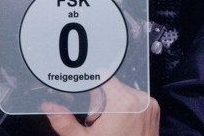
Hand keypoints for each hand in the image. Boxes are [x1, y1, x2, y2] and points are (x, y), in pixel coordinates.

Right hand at [43, 77, 159, 135]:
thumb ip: (64, 122)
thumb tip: (49, 106)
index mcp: (123, 102)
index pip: (105, 77)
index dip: (92, 84)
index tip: (84, 90)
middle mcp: (140, 99)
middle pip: (113, 87)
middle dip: (102, 102)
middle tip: (97, 121)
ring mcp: (150, 104)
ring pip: (125, 94)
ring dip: (114, 105)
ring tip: (109, 126)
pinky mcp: (155, 109)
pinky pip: (136, 101)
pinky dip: (127, 109)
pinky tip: (121, 125)